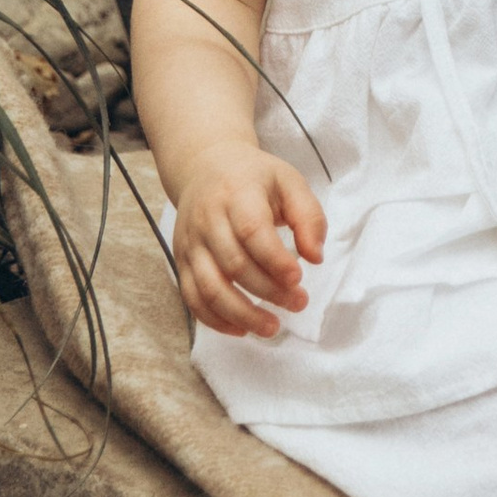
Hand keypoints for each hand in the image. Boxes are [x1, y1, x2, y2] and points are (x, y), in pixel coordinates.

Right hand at [170, 143, 325, 337]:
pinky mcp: (181, 262)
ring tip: (272, 328)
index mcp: (237, 194)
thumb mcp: (289, 181)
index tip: (299, 278)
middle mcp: (207, 220)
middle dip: (268, 291)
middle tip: (298, 303)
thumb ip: (308, 216)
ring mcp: (190, 243)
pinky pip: (192, 298)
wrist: (205, 167)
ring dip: (241, 314)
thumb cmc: (254, 178)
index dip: (274, 260)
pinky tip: (241, 329)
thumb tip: (315, 257)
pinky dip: (214, 320)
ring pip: (209, 288)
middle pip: (233, 264)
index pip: (251, 231)